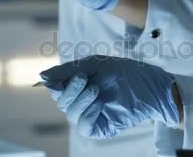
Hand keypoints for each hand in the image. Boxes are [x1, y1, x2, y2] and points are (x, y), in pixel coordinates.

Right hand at [40, 56, 180, 138]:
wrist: (150, 84)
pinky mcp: (100, 128)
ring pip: (71, 114)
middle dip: (71, 89)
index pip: (55, 88)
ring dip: (82, 99)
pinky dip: (88, 114)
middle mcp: (81, 102)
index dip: (56, 83)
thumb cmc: (125, 72)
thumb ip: (68, 70)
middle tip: (86, 78)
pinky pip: (84, 127)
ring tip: (97, 89)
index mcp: (77, 86)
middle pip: (61, 101)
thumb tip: (42, 76)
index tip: (68, 74)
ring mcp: (90, 115)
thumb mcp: (94, 65)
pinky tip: (99, 104)